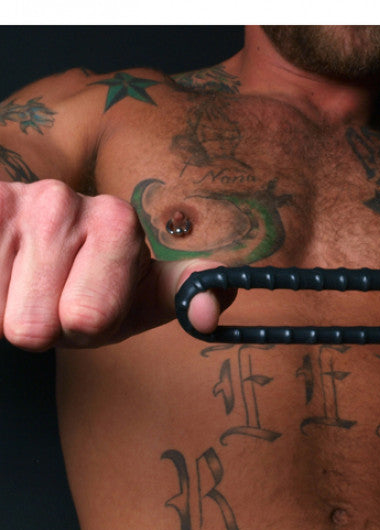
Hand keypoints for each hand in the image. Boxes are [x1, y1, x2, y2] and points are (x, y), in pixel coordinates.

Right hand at [0, 180, 230, 349]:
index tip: (96, 305)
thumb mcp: (149, 293)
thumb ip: (188, 298)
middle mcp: (62, 201)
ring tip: (26, 283)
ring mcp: (9, 200)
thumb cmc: (99, 279)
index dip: (89, 329)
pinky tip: (1, 271)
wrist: (38, 246)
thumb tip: (208, 318)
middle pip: (33, 328)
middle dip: (44, 326)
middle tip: (55, 298)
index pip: (89, 318)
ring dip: (8, 311)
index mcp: (117, 221)